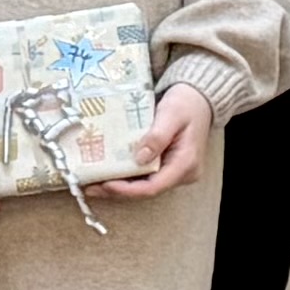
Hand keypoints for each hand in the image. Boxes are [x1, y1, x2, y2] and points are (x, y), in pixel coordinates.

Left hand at [96, 78, 214, 199]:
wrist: (198, 99)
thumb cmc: (186, 104)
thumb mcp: (171, 114)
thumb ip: (157, 136)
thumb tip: (139, 159)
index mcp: (186, 164)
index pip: (154, 187)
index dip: (127, 190)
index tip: (105, 185)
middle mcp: (182, 174)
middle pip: (146, 190)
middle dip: (117, 190)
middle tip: (90, 187)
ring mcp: (175, 172)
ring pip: (144, 185)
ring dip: (119, 185)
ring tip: (92, 183)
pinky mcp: (167, 166)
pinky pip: (145, 176)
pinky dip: (126, 176)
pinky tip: (107, 173)